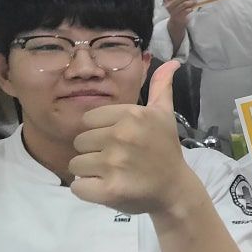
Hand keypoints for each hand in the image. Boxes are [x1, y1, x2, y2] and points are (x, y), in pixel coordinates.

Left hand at [69, 61, 196, 213]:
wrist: (175, 189)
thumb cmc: (165, 150)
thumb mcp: (164, 115)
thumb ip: (160, 86)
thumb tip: (172, 61)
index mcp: (132, 115)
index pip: (88, 120)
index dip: (100, 132)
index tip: (120, 141)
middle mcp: (122, 136)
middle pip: (80, 142)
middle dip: (94, 152)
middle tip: (119, 159)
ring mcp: (114, 164)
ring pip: (76, 164)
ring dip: (91, 172)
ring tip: (114, 173)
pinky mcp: (109, 190)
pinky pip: (78, 186)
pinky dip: (89, 190)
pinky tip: (109, 187)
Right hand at [163, 0, 196, 29]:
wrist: (175, 22)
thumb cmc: (176, 10)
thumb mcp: (176, 2)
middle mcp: (169, 5)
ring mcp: (173, 11)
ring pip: (184, 4)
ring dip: (191, 2)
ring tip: (195, 1)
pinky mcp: (178, 16)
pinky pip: (186, 11)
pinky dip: (190, 8)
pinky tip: (192, 8)